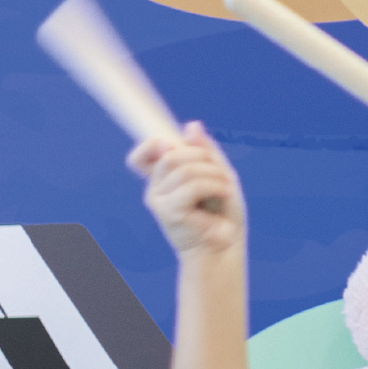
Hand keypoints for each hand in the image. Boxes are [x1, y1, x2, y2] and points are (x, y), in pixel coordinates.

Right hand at [128, 124, 242, 256]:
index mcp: (163, 179)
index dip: (150, 145)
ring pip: (185, 169)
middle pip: (170, 155)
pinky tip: (225, 193)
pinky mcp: (168, 212)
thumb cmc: (221, 211)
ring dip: (214, 174)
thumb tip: (191, 125)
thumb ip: (204, 150)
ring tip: (226, 188)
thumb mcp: (217, 171)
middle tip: (220, 174)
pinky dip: (215, 186)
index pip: (141, 158)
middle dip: (202, 157)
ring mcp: (159, 200)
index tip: (172, 146)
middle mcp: (156, 189)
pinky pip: (192, 186)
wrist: (225, 243)